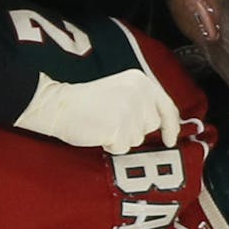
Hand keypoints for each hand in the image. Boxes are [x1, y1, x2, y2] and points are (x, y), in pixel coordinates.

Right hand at [13, 70, 181, 153]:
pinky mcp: (120, 130)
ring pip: (137, 139)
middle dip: (134, 128)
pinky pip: (122, 147)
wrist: (58, 104)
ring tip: (102, 122)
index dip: (171, 126)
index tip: (170, 139)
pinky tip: (98, 131)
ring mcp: (131, 112)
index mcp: (141, 81)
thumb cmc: (83, 100)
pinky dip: (110, 144)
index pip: (167, 106)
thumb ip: (141, 101)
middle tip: (111, 119)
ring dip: (121, 136)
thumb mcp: (120, 89)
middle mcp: (140, 94)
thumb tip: (160, 124)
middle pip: (151, 125)